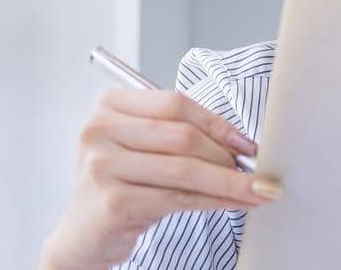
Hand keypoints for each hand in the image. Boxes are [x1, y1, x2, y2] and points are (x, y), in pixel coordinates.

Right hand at [39, 88, 280, 269]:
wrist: (83, 236)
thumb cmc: (122, 185)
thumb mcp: (144, 150)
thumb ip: (180, 135)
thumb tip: (242, 143)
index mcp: (109, 105)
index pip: (175, 103)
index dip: (217, 123)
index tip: (246, 143)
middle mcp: (99, 130)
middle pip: (182, 136)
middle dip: (226, 155)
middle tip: (255, 170)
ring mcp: (102, 166)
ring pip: (185, 170)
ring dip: (229, 181)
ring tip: (256, 189)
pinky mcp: (113, 202)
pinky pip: (178, 198)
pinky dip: (214, 200)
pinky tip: (235, 203)